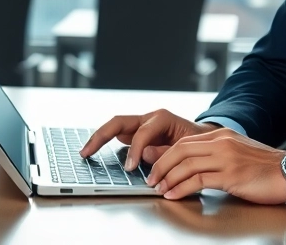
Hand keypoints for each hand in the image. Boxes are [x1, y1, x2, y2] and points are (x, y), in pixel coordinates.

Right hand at [79, 109, 217, 170]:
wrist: (200, 138)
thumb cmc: (195, 143)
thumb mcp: (186, 148)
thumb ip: (165, 151)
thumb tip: (144, 154)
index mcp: (162, 118)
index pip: (142, 133)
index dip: (135, 150)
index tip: (129, 167)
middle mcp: (147, 118)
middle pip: (118, 122)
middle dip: (101, 136)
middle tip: (86, 152)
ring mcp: (139, 125)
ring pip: (114, 127)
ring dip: (98, 138)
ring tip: (85, 152)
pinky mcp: (135, 133)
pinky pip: (117, 136)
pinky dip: (104, 143)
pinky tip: (94, 153)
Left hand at [145, 128, 285, 204]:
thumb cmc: (266, 168)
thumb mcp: (238, 154)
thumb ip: (216, 155)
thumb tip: (192, 166)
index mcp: (223, 135)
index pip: (185, 141)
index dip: (166, 155)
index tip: (156, 167)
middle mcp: (222, 142)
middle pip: (180, 150)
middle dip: (161, 165)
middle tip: (151, 178)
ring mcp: (226, 157)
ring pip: (186, 164)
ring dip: (168, 177)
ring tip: (159, 188)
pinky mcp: (231, 174)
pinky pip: (198, 180)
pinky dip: (181, 188)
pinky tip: (174, 195)